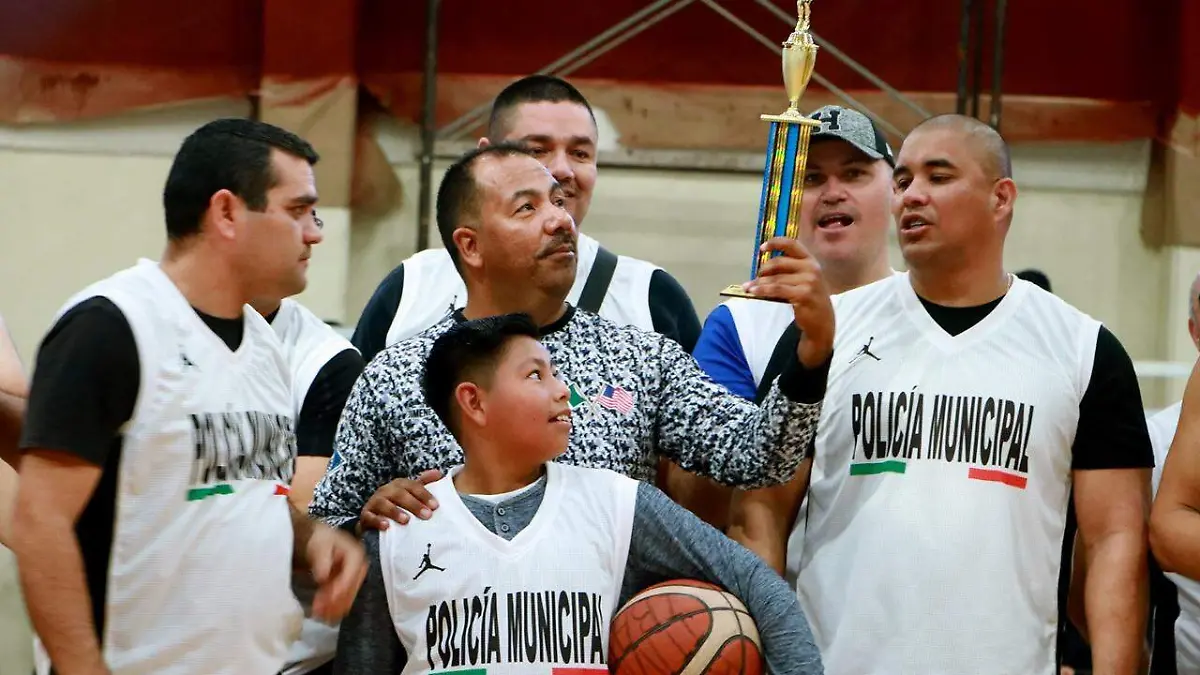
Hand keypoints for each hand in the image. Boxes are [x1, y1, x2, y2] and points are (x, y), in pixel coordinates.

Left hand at [306, 524, 366, 622]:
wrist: (319, 540)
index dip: (339, 589)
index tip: (325, 600)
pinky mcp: (349, 586)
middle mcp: (360, 568)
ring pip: (347, 598)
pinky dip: (333, 608)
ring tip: (317, 614)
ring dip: (333, 608)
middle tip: (317, 611)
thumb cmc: (319, 541)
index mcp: (356, 555)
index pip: (350, 576)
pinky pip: (344, 600)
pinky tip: (322, 615)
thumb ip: (321, 559)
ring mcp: (355, 578)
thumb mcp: (319, 545)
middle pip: (350, 590)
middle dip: (334, 602)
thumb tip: (322, 577)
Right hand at [357, 468, 441, 534]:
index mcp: (399, 485)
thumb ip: (424, 484)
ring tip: (406, 520)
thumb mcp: (410, 494)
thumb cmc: (397, 506)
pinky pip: (370, 517)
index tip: (435, 506)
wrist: (374, 520)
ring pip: (383, 504)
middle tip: (427, 515)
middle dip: (414, 504)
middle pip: (400, 494)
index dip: (424, 495)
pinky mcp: (365, 516)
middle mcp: (386, 490)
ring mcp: (374, 502)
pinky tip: (386, 526)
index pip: (413, 486)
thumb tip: (439, 474)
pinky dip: (377, 521)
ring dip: (395, 511)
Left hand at [744, 237, 833, 367]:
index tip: (762, 248)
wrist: (822, 322)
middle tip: (756, 277)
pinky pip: (777, 289)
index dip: (775, 243)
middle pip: (779, 262)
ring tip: (748, 287)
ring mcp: (809, 281)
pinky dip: (762, 290)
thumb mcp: (804, 280)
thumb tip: (762, 271)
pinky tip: (753, 292)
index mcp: (811, 260)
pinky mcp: (803, 294)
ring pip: (775, 278)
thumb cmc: (809, 299)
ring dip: (759, 283)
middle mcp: (811, 268)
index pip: (792, 244)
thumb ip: (788, 271)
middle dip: (763, 270)